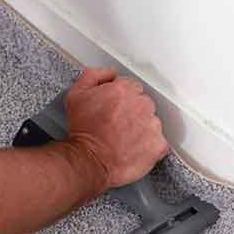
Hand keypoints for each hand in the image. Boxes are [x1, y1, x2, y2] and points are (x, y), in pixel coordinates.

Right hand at [64, 67, 168, 188]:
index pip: (131, 86)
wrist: (89, 160)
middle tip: (117, 123)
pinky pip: (158, 141)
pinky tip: (133, 148)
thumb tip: (109, 73)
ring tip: (124, 138)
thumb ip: (93, 76)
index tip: (114, 108)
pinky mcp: (158, 145)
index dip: (120, 98)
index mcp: (124, 90)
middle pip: (143, 102)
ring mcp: (152, 125)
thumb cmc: (82, 130)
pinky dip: (149, 145)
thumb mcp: (76, 94)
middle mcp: (141, 104)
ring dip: (141, 127)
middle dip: (133, 111)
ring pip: (151, 121)